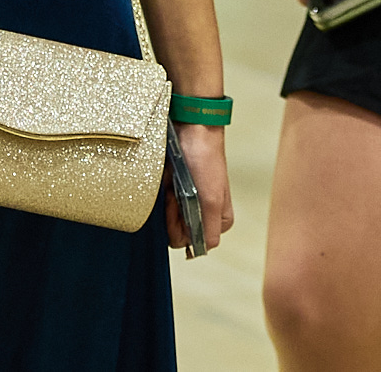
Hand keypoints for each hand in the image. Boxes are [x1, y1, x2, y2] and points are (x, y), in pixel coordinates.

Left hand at [168, 122, 235, 249]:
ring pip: (167, 220)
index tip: (185, 204)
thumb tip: (201, 251)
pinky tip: (167, 181)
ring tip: (173, 184)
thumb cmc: (206, 161)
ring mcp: (188, 203)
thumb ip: (208, 230)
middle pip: (178, 233)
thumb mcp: (211, 200)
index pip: (193, 243)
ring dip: (166, 203)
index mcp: (220, 221)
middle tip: (177, 192)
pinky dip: (161, 195)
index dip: (183, 226)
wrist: (191, 129)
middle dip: (174, 214)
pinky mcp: (175, 191)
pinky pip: (160, 206)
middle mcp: (204, 215)